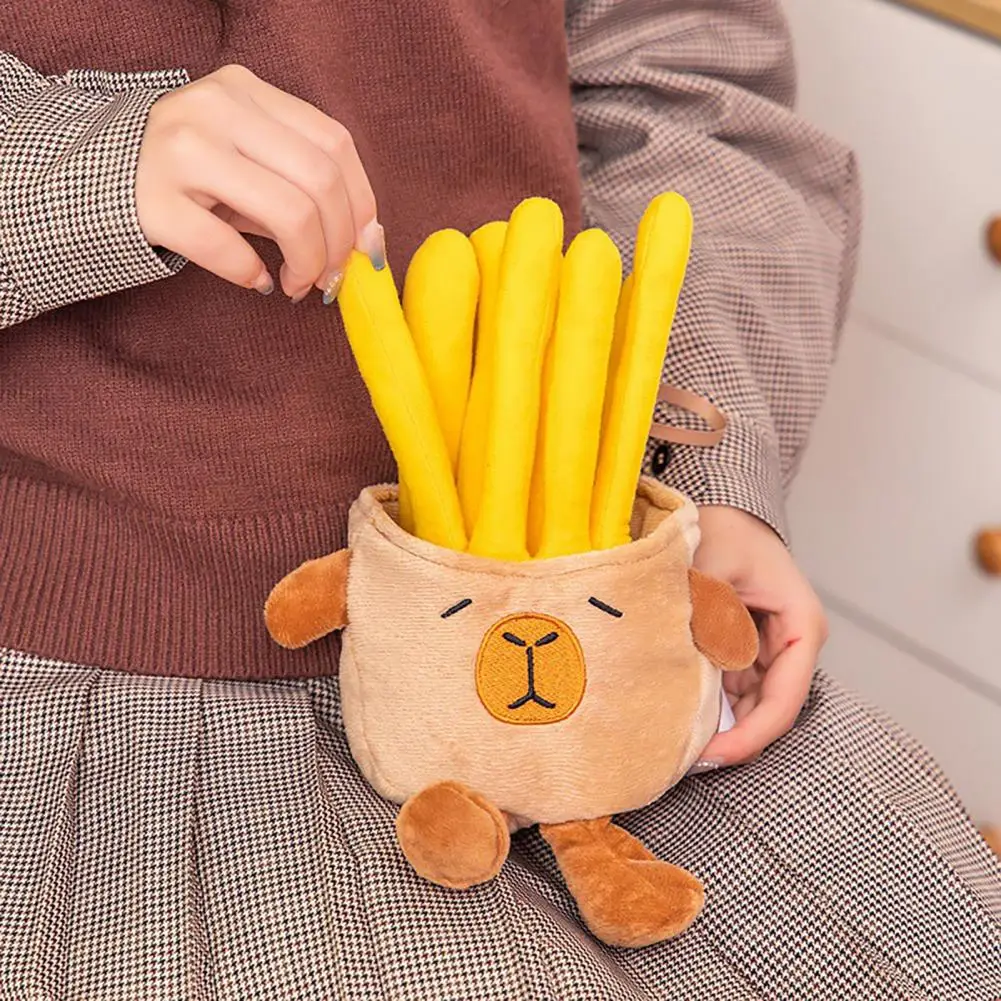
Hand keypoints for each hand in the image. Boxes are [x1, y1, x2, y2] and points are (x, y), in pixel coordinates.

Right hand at [136, 64, 383, 300]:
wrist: (92, 177)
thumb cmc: (188, 175)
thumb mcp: (244, 159)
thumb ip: (300, 184)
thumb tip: (366, 239)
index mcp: (245, 90)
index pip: (334, 143)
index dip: (362, 203)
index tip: (363, 245)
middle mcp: (214, 110)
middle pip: (319, 181)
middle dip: (340, 242)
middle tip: (331, 276)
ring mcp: (180, 152)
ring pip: (288, 213)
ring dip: (308, 263)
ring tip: (298, 283)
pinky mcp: (153, 203)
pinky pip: (228, 250)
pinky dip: (254, 274)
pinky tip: (258, 281)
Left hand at [694, 505, 826, 766]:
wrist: (719, 506)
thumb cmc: (724, 528)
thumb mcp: (712, 568)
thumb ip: (707, 616)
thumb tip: (695, 673)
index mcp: (801, 626)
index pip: (783, 699)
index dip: (748, 735)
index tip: (710, 756)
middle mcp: (793, 645)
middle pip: (766, 711)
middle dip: (728, 738)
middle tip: (680, 760)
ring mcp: (769, 650)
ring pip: (746, 706)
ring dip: (715, 724)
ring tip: (672, 743)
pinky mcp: (745, 649)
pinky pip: (729, 688)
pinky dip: (706, 703)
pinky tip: (675, 714)